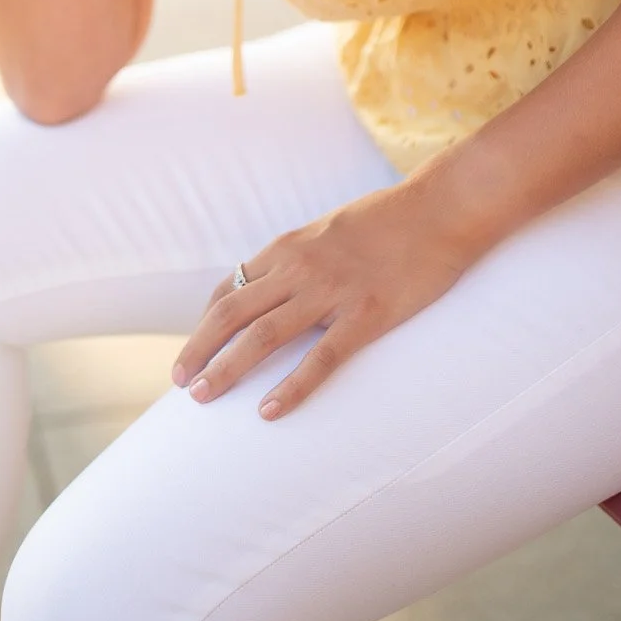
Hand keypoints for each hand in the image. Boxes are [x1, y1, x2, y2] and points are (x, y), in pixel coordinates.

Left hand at [170, 179, 475, 419]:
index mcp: (288, 248)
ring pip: (263, 336)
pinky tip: (268, 412)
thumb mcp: (330, 230)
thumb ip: (301, 257)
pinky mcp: (366, 315)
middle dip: (199, 349)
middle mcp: (299, 269)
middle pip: (231, 313)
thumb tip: (279, 284)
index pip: (229, 288)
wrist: (441, 209)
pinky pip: (320, 358)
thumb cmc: (390, 220)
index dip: (204, 323)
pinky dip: (290, 387)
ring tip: (202, 398)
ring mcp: (331, 292)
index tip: (194, 350)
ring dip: (226, 369)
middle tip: (180, 382)